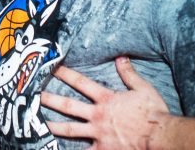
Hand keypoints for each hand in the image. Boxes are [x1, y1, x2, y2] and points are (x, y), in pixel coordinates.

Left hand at [41, 58, 169, 148]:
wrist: (161, 138)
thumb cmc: (153, 113)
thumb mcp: (143, 89)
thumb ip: (129, 74)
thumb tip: (121, 57)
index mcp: (106, 99)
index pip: (81, 82)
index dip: (65, 74)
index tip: (51, 68)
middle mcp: (97, 115)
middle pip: (68, 106)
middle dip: (50, 100)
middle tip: (33, 95)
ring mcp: (98, 134)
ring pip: (69, 130)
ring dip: (53, 126)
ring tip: (37, 124)